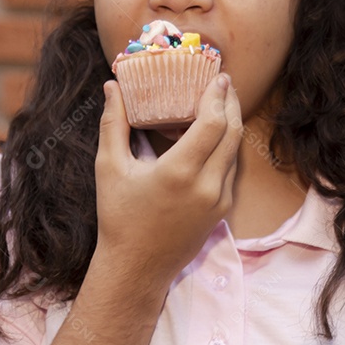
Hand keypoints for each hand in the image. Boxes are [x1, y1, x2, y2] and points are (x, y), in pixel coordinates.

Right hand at [93, 73, 242, 286]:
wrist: (136, 268)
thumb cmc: (118, 217)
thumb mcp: (109, 167)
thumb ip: (114, 123)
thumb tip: (113, 87)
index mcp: (179, 172)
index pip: (213, 123)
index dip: (218, 96)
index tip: (218, 76)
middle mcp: (206, 186)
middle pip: (233, 132)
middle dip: (231, 103)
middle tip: (224, 82)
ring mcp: (219, 200)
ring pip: (235, 151)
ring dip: (231, 123)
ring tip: (220, 102)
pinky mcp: (222, 210)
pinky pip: (231, 169)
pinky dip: (226, 147)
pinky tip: (213, 135)